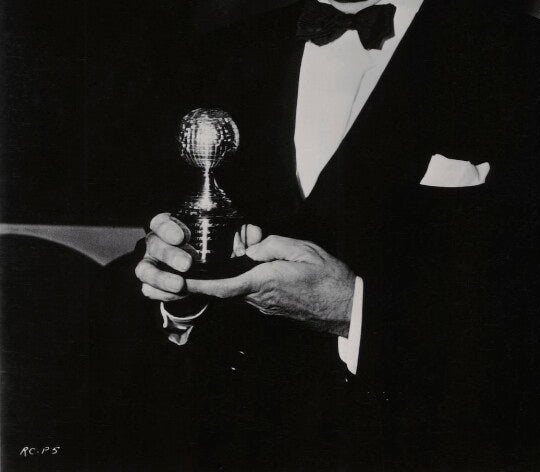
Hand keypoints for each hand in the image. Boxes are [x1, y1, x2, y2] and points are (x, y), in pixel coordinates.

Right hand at [135, 212, 261, 302]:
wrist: (199, 274)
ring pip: (144, 269)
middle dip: (169, 255)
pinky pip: (148, 288)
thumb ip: (241, 234)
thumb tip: (254, 232)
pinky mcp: (152, 284)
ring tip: (180, 285)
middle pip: (154, 244)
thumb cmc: (211, 249)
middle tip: (187, 265)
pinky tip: (173, 294)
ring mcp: (151, 264)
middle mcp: (157, 243)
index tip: (180, 236)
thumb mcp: (226, 239)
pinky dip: (159, 293)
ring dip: (161, 277)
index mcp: (172, 226)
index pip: (161, 221)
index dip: (167, 227)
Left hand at [186, 235, 355, 337]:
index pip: (223, 286)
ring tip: (246, 245)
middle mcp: (260, 298)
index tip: (179, 281)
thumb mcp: (303, 250)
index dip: (199, 283)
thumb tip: (250, 248)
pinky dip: (245, 275)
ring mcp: (265, 305)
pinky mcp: (271, 307)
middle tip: (219, 246)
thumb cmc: (328, 278)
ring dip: (233, 269)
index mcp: (265, 282)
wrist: (347, 306)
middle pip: (227, 283)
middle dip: (216, 266)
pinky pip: (249, 290)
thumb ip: (272, 245)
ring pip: (238, 286)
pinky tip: (256, 260)